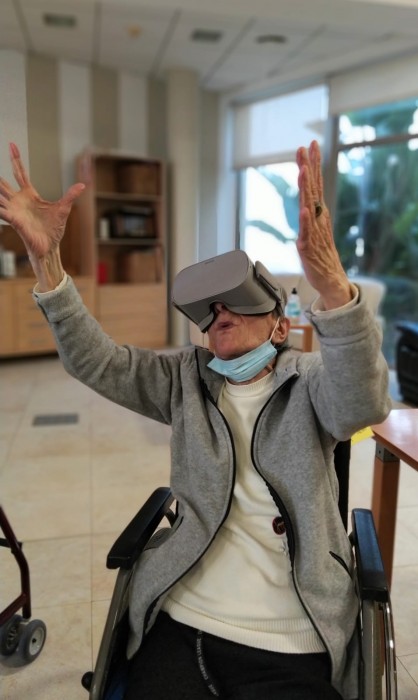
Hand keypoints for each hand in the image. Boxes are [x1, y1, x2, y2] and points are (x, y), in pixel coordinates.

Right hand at [0, 143, 84, 258]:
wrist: (50, 247)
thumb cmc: (54, 230)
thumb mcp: (63, 209)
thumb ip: (70, 196)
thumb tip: (82, 185)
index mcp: (30, 194)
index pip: (19, 172)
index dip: (15, 159)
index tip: (12, 144)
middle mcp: (19, 200)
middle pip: (4, 183)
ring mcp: (15, 210)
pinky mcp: (14, 220)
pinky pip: (2, 211)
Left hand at [296, 141, 351, 309]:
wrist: (330, 279)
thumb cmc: (320, 254)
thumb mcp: (313, 228)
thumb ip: (309, 212)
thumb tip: (305, 198)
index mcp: (318, 212)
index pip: (316, 183)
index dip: (313, 163)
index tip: (311, 144)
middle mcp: (317, 218)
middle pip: (313, 189)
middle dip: (309, 167)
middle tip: (307, 147)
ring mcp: (314, 232)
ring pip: (309, 206)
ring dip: (307, 189)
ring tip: (304, 172)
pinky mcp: (308, 247)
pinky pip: (307, 232)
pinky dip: (306, 221)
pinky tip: (305, 210)